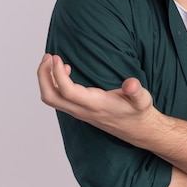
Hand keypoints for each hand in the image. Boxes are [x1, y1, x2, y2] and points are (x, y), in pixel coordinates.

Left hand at [38, 54, 154, 137]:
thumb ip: (136, 91)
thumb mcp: (143, 100)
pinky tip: (64, 70)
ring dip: (46, 79)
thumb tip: (131, 84)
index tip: (57, 57)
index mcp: (96, 105)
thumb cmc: (137, 112)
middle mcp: (82, 110)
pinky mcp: (78, 110)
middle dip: (43, 76)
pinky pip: (57, 98)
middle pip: (50, 97)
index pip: (67, 91)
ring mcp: (78, 111)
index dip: (58, 74)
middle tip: (48, 56)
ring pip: (51, 98)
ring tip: (51, 59)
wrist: (137, 130)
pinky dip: (53, 83)